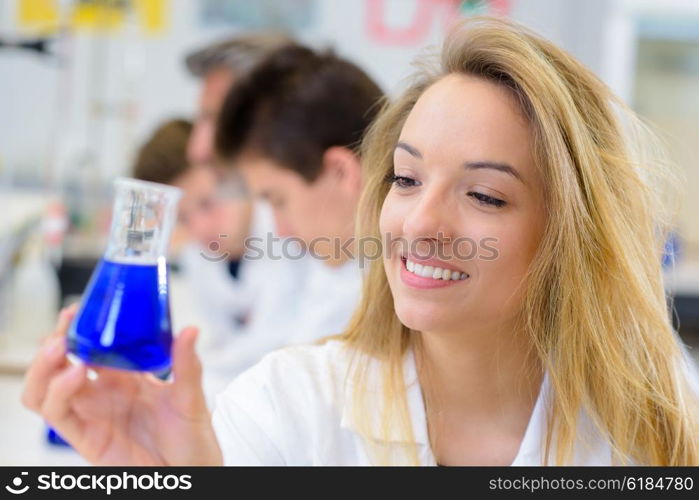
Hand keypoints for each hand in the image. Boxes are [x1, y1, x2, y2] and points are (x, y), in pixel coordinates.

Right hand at [22, 305, 222, 464]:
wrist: (193, 473)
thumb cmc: (192, 436)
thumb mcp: (191, 395)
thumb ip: (187, 364)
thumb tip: (190, 330)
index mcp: (124, 375)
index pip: (90, 345)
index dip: (78, 327)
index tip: (78, 309)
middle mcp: (102, 392)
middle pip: (59, 363)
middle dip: (55, 341)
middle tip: (65, 326)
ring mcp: (91, 414)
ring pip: (45, 388)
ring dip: (44, 366)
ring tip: (60, 348)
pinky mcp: (85, 438)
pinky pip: (57, 414)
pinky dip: (57, 392)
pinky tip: (75, 375)